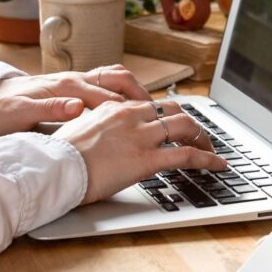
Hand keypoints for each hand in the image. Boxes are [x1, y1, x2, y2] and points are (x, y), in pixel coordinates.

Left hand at [0, 64, 149, 136]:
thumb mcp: (21, 114)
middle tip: (161, 114)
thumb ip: (49, 110)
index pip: (106, 95)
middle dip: (141, 94)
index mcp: (65, 86)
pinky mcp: (73, 88)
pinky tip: (131, 111)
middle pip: (118, 79)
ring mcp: (75, 81)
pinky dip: (123, 94)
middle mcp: (74, 79)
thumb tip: (77, 107)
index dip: (130, 108)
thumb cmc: (3, 109)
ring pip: (115, 78)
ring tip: (153, 111)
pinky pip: (106, 85)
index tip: (150, 121)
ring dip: (135, 92)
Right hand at [52, 100, 226, 203]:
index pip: (149, 105)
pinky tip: (216, 165)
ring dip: (202, 137)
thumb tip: (102, 139)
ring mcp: (140, 135)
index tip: (173, 126)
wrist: (55, 167)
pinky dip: (206, 159)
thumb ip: (97, 130)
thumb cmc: (61, 156)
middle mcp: (130, 115)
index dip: (166, 116)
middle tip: (198, 136)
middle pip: (172, 110)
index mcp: (114, 108)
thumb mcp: (79, 133)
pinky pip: (185, 155)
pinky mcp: (146, 159)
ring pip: (184, 127)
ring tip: (211, 150)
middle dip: (190, 122)